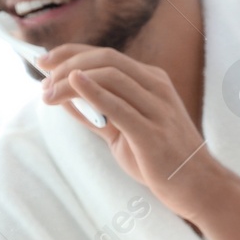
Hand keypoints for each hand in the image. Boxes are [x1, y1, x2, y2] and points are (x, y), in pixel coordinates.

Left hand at [39, 45, 227, 223]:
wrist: (197, 186)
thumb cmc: (159, 159)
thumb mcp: (123, 130)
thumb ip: (97, 113)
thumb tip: (63, 97)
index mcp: (151, 81)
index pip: (106, 56)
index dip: (72, 53)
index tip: (44, 61)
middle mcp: (156, 88)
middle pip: (105, 60)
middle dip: (67, 65)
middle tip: (41, 82)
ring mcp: (157, 108)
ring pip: (109, 77)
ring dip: (70, 82)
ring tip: (47, 95)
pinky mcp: (152, 133)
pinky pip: (118, 106)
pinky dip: (93, 93)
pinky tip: (72, 87)